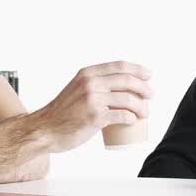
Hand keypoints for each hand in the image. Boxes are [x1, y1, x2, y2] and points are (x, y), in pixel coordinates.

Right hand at [32, 61, 152, 151]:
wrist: (45, 129)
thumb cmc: (62, 113)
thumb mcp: (76, 88)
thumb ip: (91, 83)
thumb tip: (117, 86)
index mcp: (87, 74)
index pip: (119, 66)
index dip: (137, 69)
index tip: (148, 75)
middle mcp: (90, 83)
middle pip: (127, 81)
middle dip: (144, 88)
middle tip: (150, 96)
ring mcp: (93, 100)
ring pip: (128, 99)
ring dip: (142, 107)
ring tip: (145, 113)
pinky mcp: (95, 117)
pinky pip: (122, 115)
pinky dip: (132, 118)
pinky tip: (134, 121)